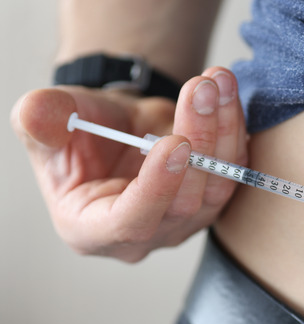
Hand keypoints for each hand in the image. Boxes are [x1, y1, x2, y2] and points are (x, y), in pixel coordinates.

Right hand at [11, 67, 246, 261]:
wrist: (115, 127)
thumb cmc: (79, 132)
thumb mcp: (48, 121)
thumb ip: (40, 120)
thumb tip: (39, 114)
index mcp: (94, 230)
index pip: (132, 222)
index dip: (157, 187)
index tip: (175, 142)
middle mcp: (148, 233)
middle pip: (184, 200)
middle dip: (197, 139)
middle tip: (200, 89)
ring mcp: (186, 220)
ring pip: (218, 184)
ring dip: (222, 128)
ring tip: (216, 80)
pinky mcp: (214, 198)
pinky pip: (235, 168)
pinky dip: (234, 127)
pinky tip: (226, 90)